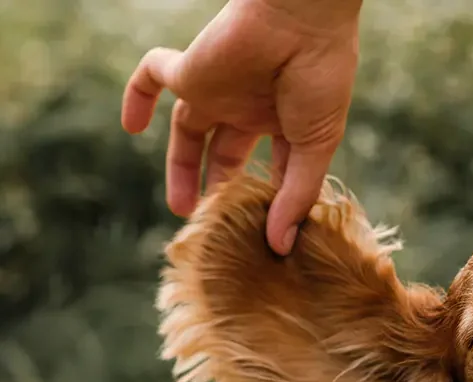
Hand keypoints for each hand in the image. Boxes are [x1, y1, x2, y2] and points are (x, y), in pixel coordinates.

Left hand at [121, 0, 361, 254]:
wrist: (303, 20)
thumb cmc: (322, 77)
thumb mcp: (315, 145)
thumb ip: (296, 195)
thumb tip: (282, 247)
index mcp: (285, 122)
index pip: (270, 165)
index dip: (268, 198)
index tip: (266, 237)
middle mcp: (249, 107)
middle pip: (224, 154)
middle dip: (220, 189)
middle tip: (216, 227)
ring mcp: (218, 90)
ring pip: (188, 131)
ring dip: (180, 168)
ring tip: (182, 210)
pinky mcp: (191, 70)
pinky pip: (151, 76)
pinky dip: (136, 96)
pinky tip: (130, 127)